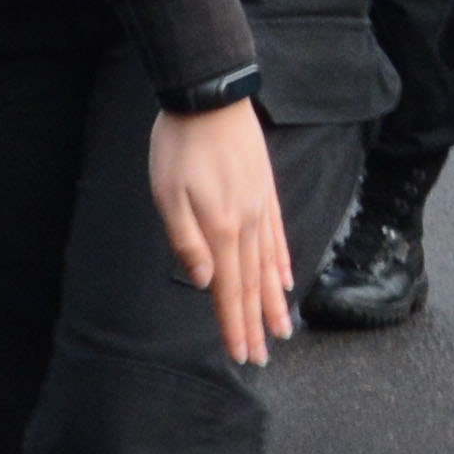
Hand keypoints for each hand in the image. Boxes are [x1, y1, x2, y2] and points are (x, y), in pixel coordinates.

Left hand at [147, 99, 294, 363]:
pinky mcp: (265, 191)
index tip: (243, 355)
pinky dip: (283, 263)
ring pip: (270, 266)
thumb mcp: (167, 194)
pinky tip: (286, 280)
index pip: (228, 289)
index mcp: (220, 229)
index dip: (234, 324)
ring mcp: (260, 208)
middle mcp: (247, 225)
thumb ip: (186, 240)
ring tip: (282, 329)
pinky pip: (278, 237)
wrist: (211, 96)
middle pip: (252, 285)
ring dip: (274, 302)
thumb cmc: (179, 144)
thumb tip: (202, 282)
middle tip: (263, 357)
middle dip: (255, 324)